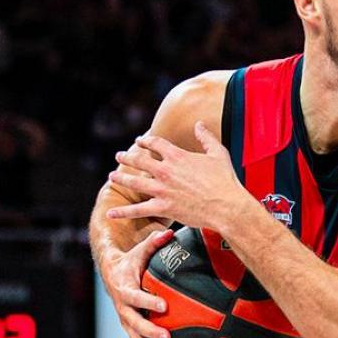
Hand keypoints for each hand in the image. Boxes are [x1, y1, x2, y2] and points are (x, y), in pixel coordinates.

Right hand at [102, 229, 173, 337]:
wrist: (111, 273)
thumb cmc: (130, 261)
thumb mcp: (139, 250)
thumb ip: (154, 242)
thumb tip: (169, 231)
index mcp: (124, 288)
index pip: (135, 297)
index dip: (147, 302)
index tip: (163, 306)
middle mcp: (123, 308)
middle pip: (135, 324)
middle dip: (151, 332)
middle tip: (168, 337)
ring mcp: (126, 321)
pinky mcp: (132, 329)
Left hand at [107, 121, 243, 229]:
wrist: (226, 205)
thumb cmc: (225, 180)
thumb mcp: (218, 153)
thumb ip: (206, 137)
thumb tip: (199, 125)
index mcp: (178, 156)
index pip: (155, 143)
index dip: (145, 140)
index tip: (140, 140)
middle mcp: (166, 171)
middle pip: (139, 161)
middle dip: (127, 157)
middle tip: (119, 156)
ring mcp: (162, 190)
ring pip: (134, 182)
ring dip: (121, 178)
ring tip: (112, 176)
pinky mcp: (162, 207)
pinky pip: (138, 210)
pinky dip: (123, 212)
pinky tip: (111, 213)